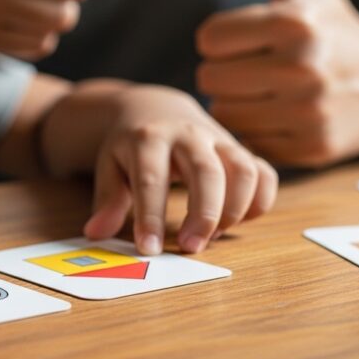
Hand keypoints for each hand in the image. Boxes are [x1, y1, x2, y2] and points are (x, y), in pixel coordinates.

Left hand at [83, 85, 276, 254]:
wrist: (155, 108)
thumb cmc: (131, 146)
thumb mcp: (110, 166)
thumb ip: (107, 200)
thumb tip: (95, 233)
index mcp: (148, 138)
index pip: (151, 179)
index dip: (150, 216)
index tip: (149, 250)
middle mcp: (188, 134)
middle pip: (206, 172)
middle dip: (203, 214)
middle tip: (191, 247)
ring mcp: (219, 139)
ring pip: (242, 170)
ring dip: (234, 210)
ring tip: (212, 236)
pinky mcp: (239, 148)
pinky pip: (263, 173)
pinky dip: (260, 201)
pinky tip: (240, 220)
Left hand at [197, 0, 358, 166]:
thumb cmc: (334, 28)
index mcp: (295, 24)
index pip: (209, 38)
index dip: (219, 38)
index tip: (240, 39)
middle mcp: (304, 68)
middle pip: (211, 78)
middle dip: (223, 72)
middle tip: (249, 68)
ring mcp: (309, 111)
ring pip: (226, 113)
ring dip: (235, 104)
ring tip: (262, 91)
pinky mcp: (311, 147)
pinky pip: (248, 141)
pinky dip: (255, 131)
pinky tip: (277, 115)